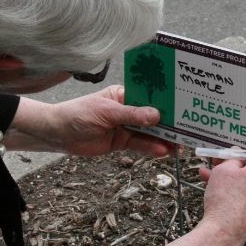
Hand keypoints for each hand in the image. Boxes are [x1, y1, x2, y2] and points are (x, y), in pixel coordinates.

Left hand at [7, 85, 175, 156]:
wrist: (58, 133)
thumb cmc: (78, 114)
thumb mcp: (106, 112)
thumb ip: (131, 114)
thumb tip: (156, 115)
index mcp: (124, 94)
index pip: (149, 97)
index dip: (166, 102)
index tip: (183, 108)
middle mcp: (128, 109)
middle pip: (153, 116)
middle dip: (169, 123)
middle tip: (187, 130)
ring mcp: (125, 126)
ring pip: (149, 132)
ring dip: (164, 138)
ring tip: (179, 145)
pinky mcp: (122, 141)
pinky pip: (140, 145)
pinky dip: (151, 149)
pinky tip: (164, 151)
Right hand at [161, 135, 245, 245]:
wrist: (223, 233)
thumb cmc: (224, 202)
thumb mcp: (224, 170)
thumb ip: (232, 157)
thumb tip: (236, 156)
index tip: (245, 142)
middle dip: (240, 156)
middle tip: (223, 154)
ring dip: (232, 169)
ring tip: (212, 168)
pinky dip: (233, 182)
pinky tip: (210, 180)